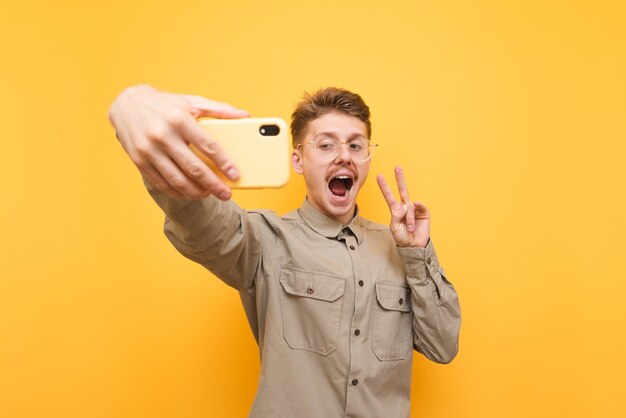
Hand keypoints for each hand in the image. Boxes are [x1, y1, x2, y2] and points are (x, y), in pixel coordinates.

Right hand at [108, 85, 248, 199]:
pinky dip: (178, 192)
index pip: (208, 145)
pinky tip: (190, 193)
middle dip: (213, 185)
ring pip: (177, 180)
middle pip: (194, 168)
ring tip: (209, 194)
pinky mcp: (139, 161)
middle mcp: (163, 135)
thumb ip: (219, 109)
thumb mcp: (192, 101)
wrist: (126, 105)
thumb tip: (245, 115)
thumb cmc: (165, 105)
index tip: (235, 175)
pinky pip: (162, 183)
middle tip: (226, 194)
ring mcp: (149, 150)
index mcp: (179, 118)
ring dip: (196, 192)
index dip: (224, 163)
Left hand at [376, 166, 430, 247]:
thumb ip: (396, 216)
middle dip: (400, 178)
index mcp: (396, 210)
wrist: (414, 245)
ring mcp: (414, 208)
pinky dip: (419, 206)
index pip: (389, 196)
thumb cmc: (402, 237)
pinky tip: (417, 206)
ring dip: (410, 219)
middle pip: (402, 190)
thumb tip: (404, 206)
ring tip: (410, 228)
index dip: (384, 186)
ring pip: (410, 207)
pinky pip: (421, 206)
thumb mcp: (394, 227)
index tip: (379, 176)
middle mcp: (405, 206)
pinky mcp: (423, 212)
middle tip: (397, 167)